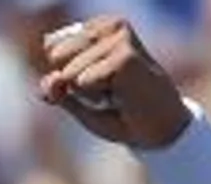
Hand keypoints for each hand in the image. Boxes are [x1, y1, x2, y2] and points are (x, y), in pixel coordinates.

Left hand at [39, 18, 191, 149]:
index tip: (95, 85)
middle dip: (74, 84)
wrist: (159, 130)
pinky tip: (122, 97)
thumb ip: (56, 89)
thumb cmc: (121, 113)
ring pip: (69, 71)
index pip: (52, 48)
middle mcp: (111, 26)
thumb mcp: (77, 101)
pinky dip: (96, 97)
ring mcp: (120, 37)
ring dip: (88, 93)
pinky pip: (82, 82)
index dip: (64, 77)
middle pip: (56, 56)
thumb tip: (51, 79)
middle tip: (107, 91)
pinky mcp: (125, 55)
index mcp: (100, 27)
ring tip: (117, 94)